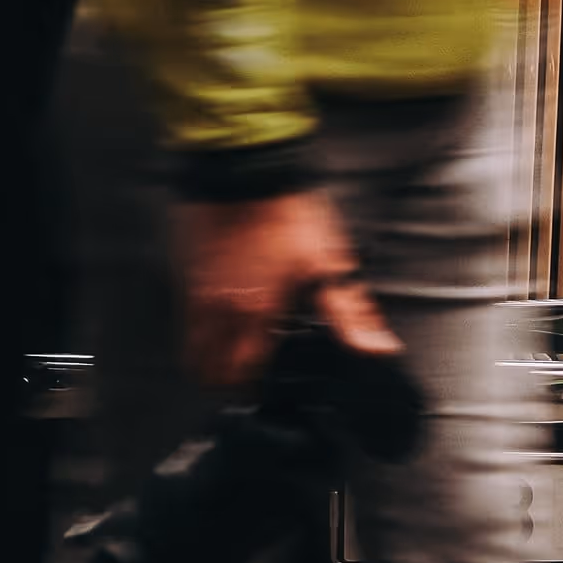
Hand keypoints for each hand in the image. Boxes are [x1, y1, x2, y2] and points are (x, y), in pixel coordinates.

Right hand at [170, 191, 399, 391]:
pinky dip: (197, 331)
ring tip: (228, 359)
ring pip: (190, 348)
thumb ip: (352, 314)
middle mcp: (220, 309)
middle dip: (223, 384)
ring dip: (206, 361)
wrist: (247, 171)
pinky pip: (184, 318)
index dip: (251, 390)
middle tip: (244, 382)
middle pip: (206, 371)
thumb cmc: (288, 213)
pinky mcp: (187, 273)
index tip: (264, 391)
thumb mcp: (331, 265)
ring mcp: (198, 292)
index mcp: (256, 312)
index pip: (241, 374)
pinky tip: (219, 320)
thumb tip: (378, 349)